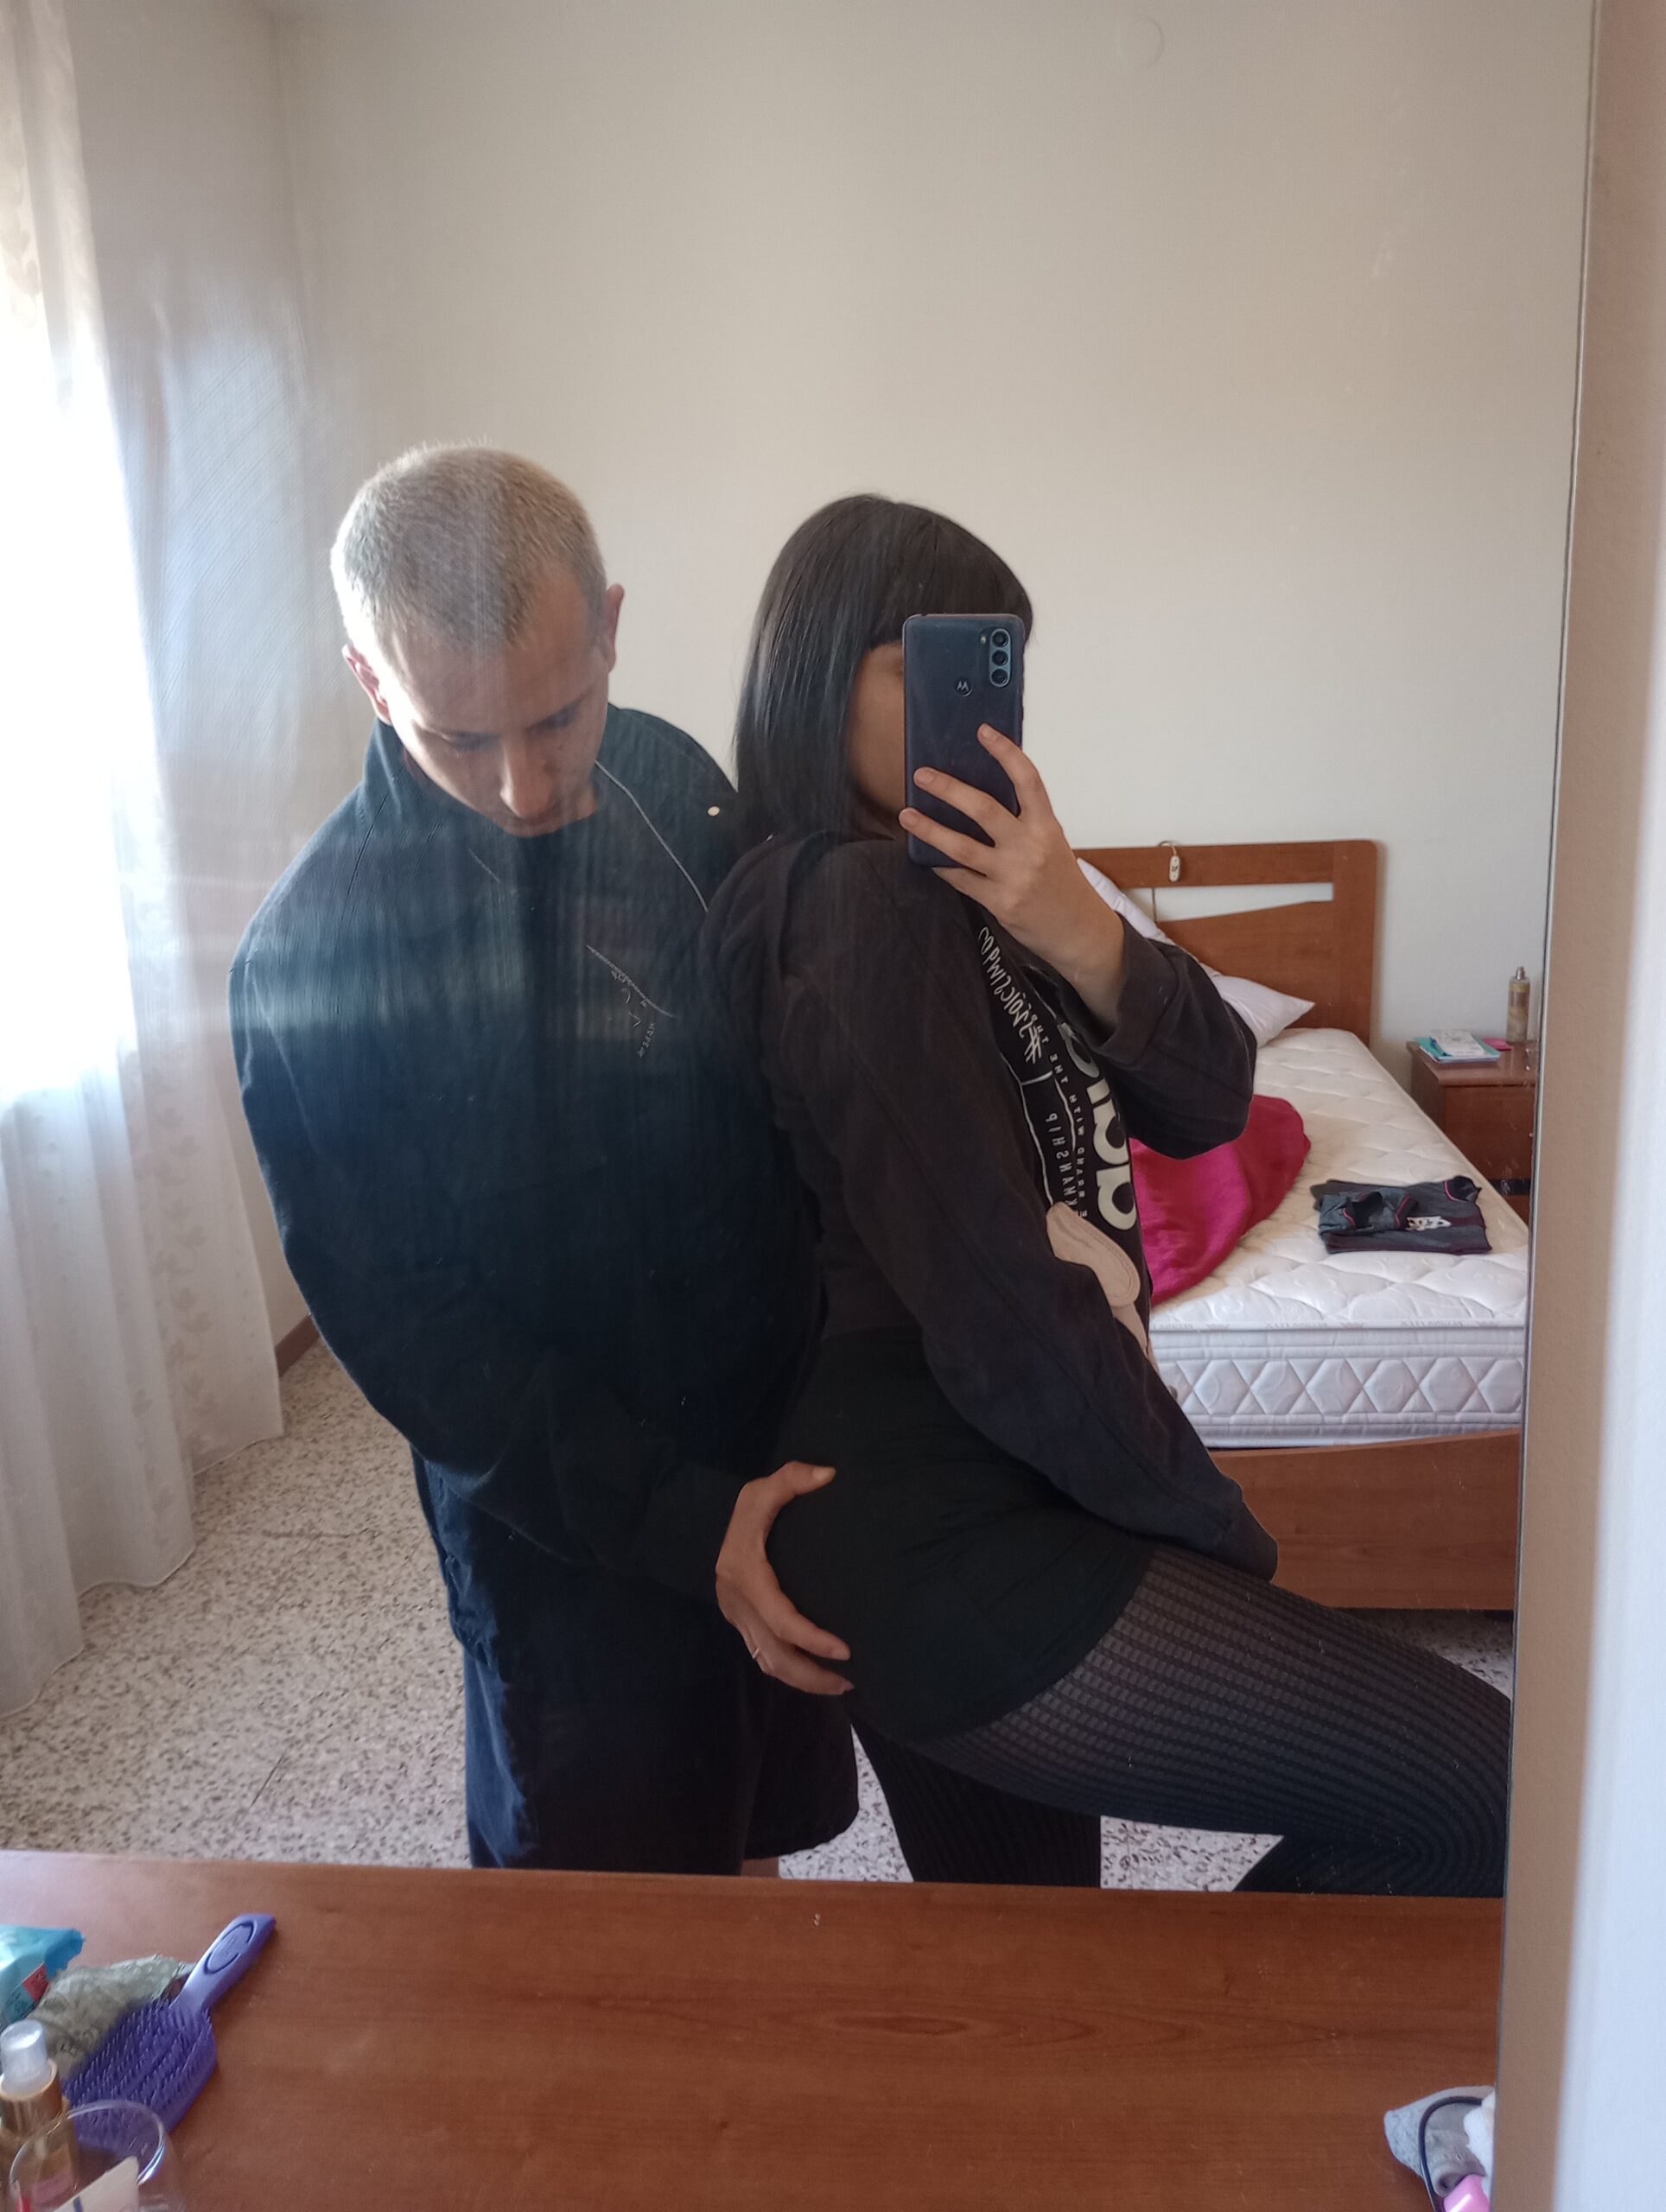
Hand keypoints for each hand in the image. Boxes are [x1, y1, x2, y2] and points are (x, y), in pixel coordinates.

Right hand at [715, 1461, 852, 1695]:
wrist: (704, 1526)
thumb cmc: (742, 1510)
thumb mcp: (761, 1489)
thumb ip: (792, 1478)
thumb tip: (827, 1475)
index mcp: (746, 1576)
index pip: (779, 1619)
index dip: (811, 1639)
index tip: (845, 1650)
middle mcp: (738, 1604)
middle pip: (773, 1655)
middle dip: (811, 1674)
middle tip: (850, 1681)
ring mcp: (737, 1618)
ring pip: (768, 1662)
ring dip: (803, 1680)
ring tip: (841, 1684)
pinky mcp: (741, 1624)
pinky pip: (764, 1657)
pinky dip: (791, 1670)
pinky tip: (817, 1672)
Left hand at [899, 727, 1128, 1022]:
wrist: (1079, 930)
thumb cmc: (1061, 882)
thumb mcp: (1052, 843)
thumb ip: (1023, 822)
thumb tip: (978, 798)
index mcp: (1047, 826)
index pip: (1027, 780)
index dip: (1005, 753)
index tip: (983, 732)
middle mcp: (1030, 847)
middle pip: (984, 809)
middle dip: (949, 789)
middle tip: (923, 776)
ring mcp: (1013, 876)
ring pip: (962, 847)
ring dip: (930, 829)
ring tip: (907, 815)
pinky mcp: (999, 902)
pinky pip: (961, 879)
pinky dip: (941, 866)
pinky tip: (925, 856)